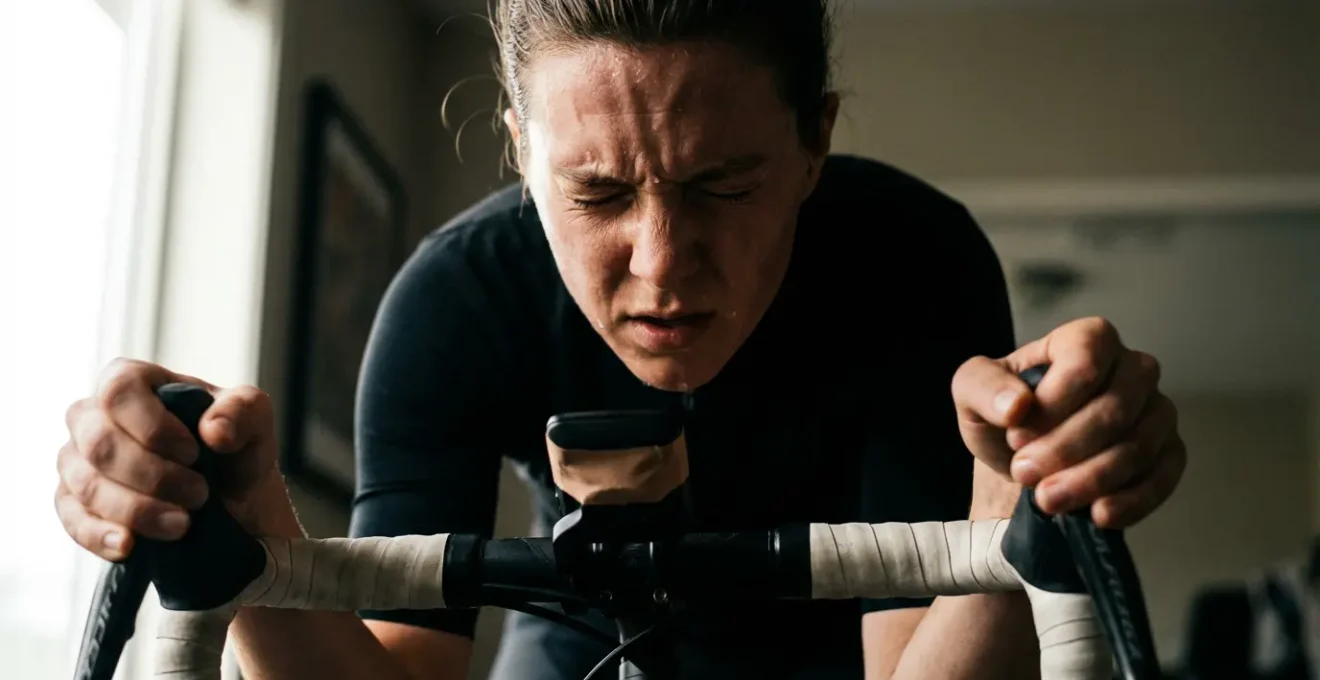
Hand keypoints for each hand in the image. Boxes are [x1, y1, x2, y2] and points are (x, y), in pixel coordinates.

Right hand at [55, 358, 291, 560]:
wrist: (232, 504)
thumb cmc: (234, 450)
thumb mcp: (255, 422)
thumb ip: (243, 412)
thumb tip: (214, 431)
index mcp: (133, 383)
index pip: (119, 389)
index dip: (152, 425)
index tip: (193, 453)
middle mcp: (93, 417)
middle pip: (99, 442)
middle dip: (153, 476)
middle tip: (199, 495)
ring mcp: (78, 462)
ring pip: (86, 485)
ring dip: (137, 509)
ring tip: (182, 524)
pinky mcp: (74, 504)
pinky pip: (72, 521)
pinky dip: (100, 535)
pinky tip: (129, 546)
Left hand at [952, 317, 1185, 527]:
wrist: (1021, 462)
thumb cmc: (1002, 416)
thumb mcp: (972, 391)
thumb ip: (983, 386)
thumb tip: (1016, 405)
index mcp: (1088, 340)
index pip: (1086, 358)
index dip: (1053, 402)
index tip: (1017, 434)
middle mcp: (1133, 369)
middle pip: (1115, 407)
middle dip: (1066, 449)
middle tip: (1024, 474)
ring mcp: (1156, 411)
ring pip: (1138, 446)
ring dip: (1091, 479)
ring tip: (1047, 500)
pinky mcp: (1167, 452)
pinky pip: (1164, 476)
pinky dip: (1132, 500)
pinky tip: (1098, 514)